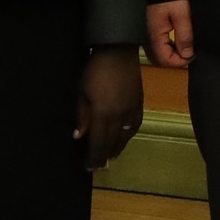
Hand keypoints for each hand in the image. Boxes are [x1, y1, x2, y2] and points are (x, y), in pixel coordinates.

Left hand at [75, 47, 143, 170]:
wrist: (119, 52)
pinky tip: (124, 138)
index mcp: (104, 114)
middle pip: (112, 142)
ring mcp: (132, 110)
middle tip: (98, 167)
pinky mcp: (139, 103)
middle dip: (104, 156)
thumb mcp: (82, 93)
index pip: (98, 142)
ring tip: (110, 157)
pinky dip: (129, 135)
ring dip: (117, 148)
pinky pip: (135, 125)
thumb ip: (82, 116)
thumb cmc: (95, 71)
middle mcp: (120, 116)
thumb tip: (79, 136)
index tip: (88, 167)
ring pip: (126, 136)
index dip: (93, 156)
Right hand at [147, 0, 193, 67]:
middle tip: (192, 52)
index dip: (180, 62)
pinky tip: (181, 38)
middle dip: (177, 59)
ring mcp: (150, 32)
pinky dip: (171, 45)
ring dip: (175, 52)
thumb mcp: (182, 14)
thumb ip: (184, 36)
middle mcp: (149, 36)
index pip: (164, 60)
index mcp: (155, 35)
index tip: (193, 56)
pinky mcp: (153, 27)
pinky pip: (161, 43)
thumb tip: (187, 55)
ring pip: (161, 51)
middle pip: (161, 58)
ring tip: (188, 45)